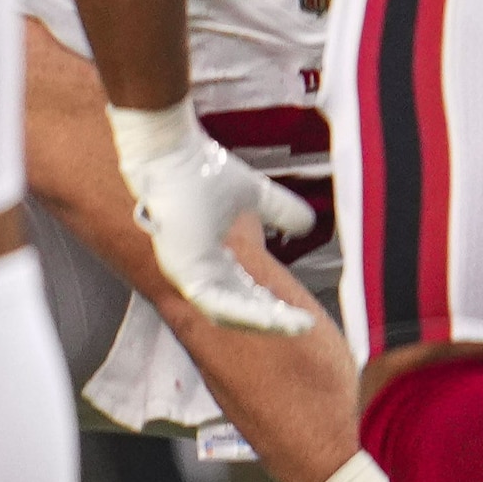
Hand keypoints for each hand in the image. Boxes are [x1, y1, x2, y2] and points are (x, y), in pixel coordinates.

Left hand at [106, 101, 319, 333]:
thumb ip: (280, 211)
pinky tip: (276, 317)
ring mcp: (186, 274)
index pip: (241, 293)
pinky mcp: (182, 272)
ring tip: (296, 326)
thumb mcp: (255, 196)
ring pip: (228, 313)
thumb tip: (308, 223)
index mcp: (210, 258)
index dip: (270, 306)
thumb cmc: (203, 172)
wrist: (174, 155)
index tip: (300, 314)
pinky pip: (217, 304)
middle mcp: (196, 270)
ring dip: (264, 322)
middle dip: (271, 320)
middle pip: (235, 310)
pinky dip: (248, 314)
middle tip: (302, 325)